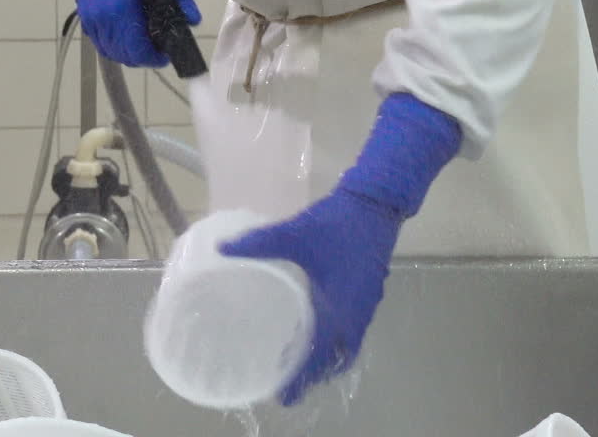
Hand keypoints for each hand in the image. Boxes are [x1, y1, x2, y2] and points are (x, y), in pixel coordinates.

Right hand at [71, 0, 200, 66]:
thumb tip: (191, 20)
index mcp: (120, 9)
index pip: (138, 51)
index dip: (154, 58)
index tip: (166, 55)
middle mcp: (101, 17)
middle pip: (123, 55)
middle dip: (142, 56)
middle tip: (158, 47)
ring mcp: (89, 14)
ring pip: (109, 50)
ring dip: (127, 51)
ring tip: (144, 40)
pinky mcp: (82, 8)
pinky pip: (99, 38)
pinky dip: (113, 42)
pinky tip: (127, 31)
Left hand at [221, 93, 462, 405]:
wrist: (376, 202)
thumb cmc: (336, 222)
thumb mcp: (293, 233)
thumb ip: (257, 243)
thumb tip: (221, 249)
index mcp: (337, 308)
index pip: (318, 356)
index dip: (301, 377)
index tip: (283, 395)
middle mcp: (355, 313)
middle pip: (335, 358)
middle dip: (313, 375)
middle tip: (288, 385)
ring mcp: (365, 304)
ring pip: (346, 345)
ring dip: (325, 358)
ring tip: (300, 364)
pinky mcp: (368, 292)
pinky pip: (352, 329)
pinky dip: (335, 340)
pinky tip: (317, 329)